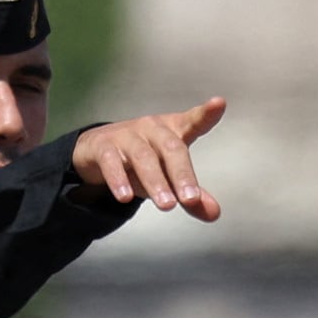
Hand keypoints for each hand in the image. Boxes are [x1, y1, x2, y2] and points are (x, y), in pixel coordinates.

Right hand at [73, 98, 227, 221]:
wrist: (97, 151)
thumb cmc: (143, 162)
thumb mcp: (169, 178)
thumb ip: (192, 196)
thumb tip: (214, 213)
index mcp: (174, 131)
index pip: (193, 121)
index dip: (206, 114)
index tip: (219, 104)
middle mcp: (152, 128)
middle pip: (171, 148)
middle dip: (183, 175)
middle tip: (191, 200)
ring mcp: (127, 135)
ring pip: (143, 157)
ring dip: (156, 182)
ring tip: (167, 206)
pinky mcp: (103, 146)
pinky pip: (111, 162)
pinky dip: (119, 179)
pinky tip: (125, 197)